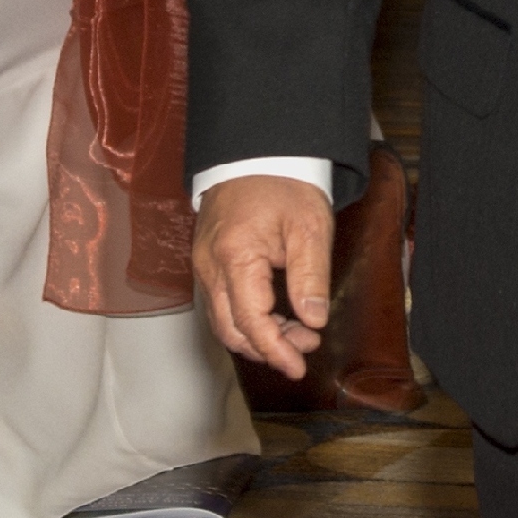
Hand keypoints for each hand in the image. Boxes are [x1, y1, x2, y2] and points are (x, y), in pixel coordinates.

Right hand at [194, 175, 332, 379]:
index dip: (275, 350)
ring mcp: (203, 264)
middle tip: (305, 349)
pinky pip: (220, 303)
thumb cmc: (284, 183)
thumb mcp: (309, 227)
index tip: (299, 367)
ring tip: (297, 333)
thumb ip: (311, 276)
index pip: (250, 322)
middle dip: (267, 348)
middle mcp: (209, 266)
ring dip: (257, 336)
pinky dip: (246, 319)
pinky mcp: (207, 261)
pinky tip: (275, 317)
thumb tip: (314, 321)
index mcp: (234, 257)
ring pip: (222, 320)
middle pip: (230, 329)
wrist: (257, 151)